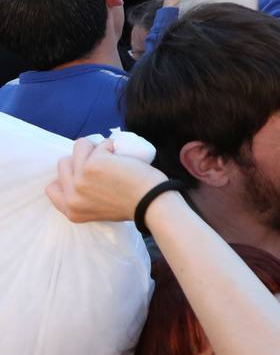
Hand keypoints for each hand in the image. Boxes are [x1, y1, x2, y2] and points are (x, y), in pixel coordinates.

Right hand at [46, 138, 165, 223]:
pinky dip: (112, 145)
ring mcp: (80, 179)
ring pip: (79, 147)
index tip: (85, 173)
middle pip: (63, 163)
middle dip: (83, 157)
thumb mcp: (98, 209)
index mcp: (71, 211)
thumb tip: (81, 174)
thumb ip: (86, 197)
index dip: (68, 176)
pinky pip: (100, 143)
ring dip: (97, 146)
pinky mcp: (93, 164)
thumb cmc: (134, 204)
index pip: (52, 188)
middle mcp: (71, 197)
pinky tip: (122, 156)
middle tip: (104, 163)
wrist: (152, 203)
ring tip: (113, 156)